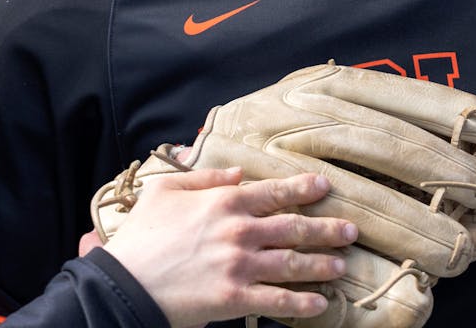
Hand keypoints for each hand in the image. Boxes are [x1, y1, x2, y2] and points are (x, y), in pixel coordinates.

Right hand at [103, 168, 356, 327]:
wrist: (125, 283)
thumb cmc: (142, 235)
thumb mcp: (164, 190)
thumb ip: (203, 178)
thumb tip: (235, 173)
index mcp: (224, 202)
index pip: (274, 192)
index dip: (303, 189)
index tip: (325, 186)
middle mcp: (239, 231)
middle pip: (294, 227)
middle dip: (326, 228)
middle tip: (350, 230)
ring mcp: (240, 266)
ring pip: (293, 263)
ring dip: (321, 264)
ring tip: (341, 265)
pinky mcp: (235, 298)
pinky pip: (278, 301)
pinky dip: (302, 303)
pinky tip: (320, 303)